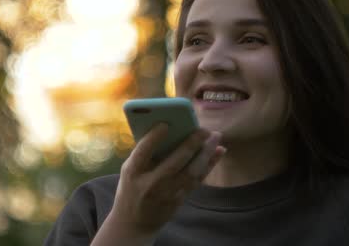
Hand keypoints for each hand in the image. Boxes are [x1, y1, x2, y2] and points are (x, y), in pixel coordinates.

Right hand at [108, 123, 225, 235]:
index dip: (154, 138)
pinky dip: (209, 164)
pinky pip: (198, 179)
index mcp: (133, 172)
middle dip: (191, 144)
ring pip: (191, 172)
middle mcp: (151, 184)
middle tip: (204, 129)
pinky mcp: (179, 200)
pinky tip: (218, 151)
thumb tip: (171, 130)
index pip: (143, 152)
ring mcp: (167, 194)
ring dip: (206, 153)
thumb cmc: (132, 188)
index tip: (166, 124)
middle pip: (174, 162)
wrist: (134, 223)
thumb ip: (144, 154)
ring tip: (216, 136)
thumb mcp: (129, 171)